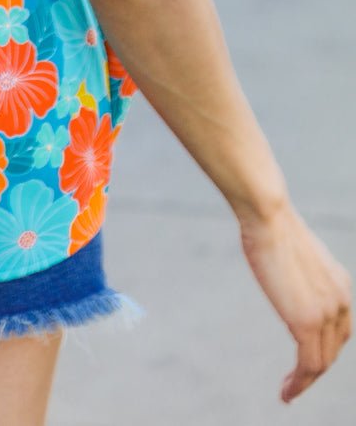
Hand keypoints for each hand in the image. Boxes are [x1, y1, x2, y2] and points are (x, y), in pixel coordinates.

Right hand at [238, 199, 351, 403]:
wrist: (268, 216)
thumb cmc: (270, 226)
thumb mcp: (294, 253)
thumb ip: (298, 273)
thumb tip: (282, 269)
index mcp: (340, 285)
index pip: (340, 329)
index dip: (325, 347)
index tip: (305, 358)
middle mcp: (341, 301)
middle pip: (334, 348)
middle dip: (316, 368)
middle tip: (296, 381)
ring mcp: (326, 313)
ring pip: (322, 362)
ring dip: (306, 382)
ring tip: (289, 392)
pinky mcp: (306, 322)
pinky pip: (309, 366)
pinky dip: (299, 384)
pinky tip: (286, 392)